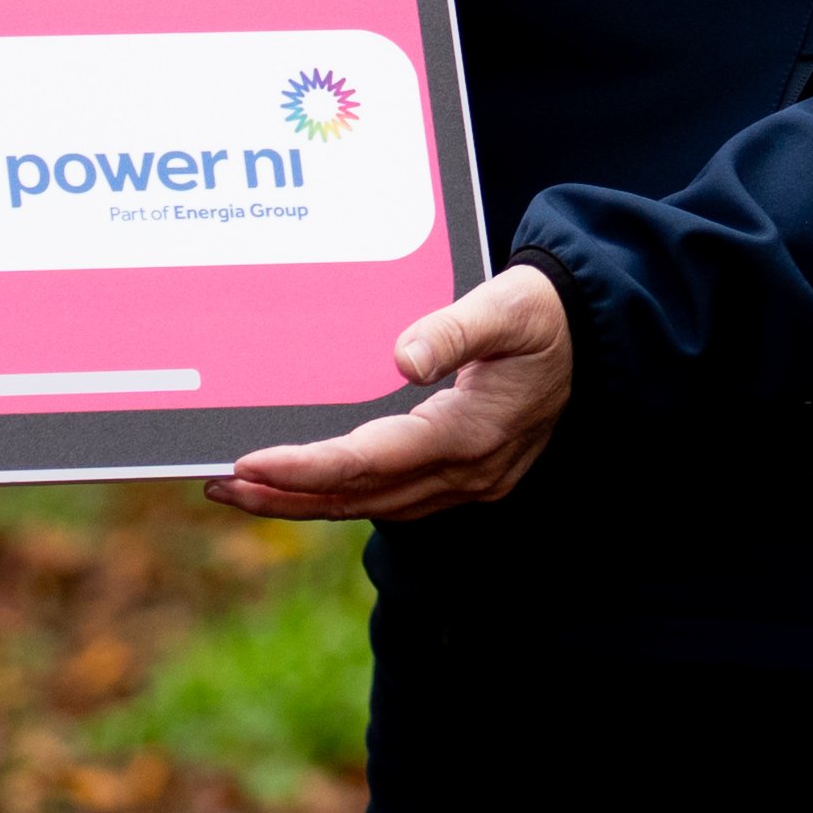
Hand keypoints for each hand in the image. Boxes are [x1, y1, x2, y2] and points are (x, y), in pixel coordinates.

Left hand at [213, 265, 570, 521]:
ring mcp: (465, 483)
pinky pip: (387, 497)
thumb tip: (403, 357)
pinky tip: (301, 483)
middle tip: (218, 484)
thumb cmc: (544, 315)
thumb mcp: (509, 306)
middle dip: (285, 495)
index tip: (249, 463)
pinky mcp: (461, 478)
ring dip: (304, 501)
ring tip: (240, 490)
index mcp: (471, 433)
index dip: (306, 467)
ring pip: (369, 505)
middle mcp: (465, 472)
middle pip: (359, 497)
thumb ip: (455, 329)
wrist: (593, 339)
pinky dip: (338, 494)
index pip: (370, 461)